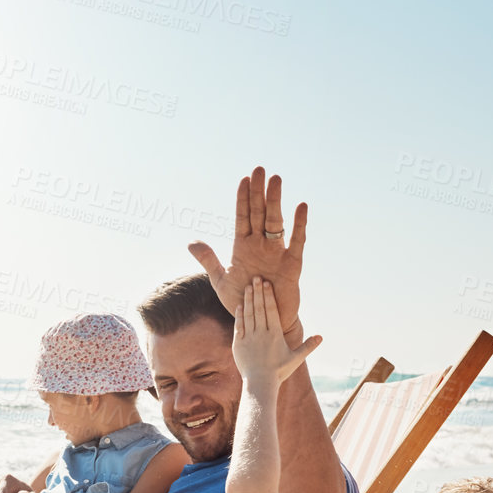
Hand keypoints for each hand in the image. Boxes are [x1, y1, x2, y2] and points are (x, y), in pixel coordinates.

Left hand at [188, 166, 306, 341]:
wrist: (262, 323)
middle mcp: (260, 245)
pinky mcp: (291, 264)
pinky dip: (299, 225)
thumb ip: (209, 260)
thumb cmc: (243, 302)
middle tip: (260, 169)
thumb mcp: (221, 281)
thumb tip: (192, 242)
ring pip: (275, 221)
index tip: (244, 179)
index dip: (243, 198)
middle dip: (258, 191)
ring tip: (276, 179)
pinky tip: (300, 207)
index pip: (242, 217)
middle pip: (259, 212)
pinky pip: (296, 242)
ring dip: (275, 200)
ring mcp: (276, 253)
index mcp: (243, 247)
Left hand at [231, 280, 320, 386]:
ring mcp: (249, 338)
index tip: (267, 283)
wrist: (260, 384)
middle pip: (260, 308)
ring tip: (248, 286)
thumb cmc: (279, 372)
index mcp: (275, 334)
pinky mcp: (239, 344)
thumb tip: (321, 337)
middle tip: (256, 277)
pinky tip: (240, 304)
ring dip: (248, 299)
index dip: (269, 295)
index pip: (271, 310)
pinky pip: (239, 326)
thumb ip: (308, 346)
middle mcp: (262, 333)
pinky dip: (239, 315)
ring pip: (249, 314)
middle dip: (258, 292)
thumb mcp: (296, 358)